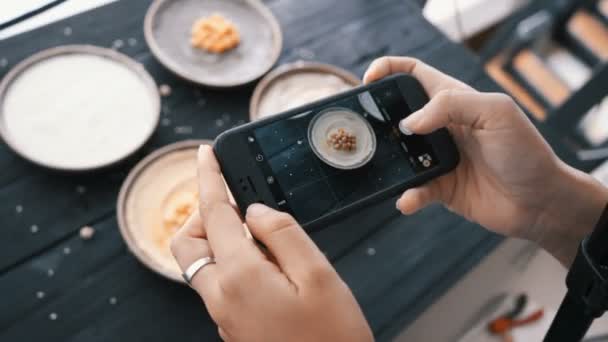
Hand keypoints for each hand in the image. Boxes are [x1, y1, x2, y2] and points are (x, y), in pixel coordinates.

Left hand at [170, 145, 372, 341]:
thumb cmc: (334, 336)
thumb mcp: (318, 274)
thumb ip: (283, 233)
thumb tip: (254, 211)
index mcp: (240, 277)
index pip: (214, 212)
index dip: (208, 177)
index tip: (205, 153)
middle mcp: (221, 297)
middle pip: (190, 242)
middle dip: (206, 215)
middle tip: (242, 208)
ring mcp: (224, 315)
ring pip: (202, 264)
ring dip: (220, 240)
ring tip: (265, 240)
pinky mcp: (233, 326)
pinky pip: (218, 284)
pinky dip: (232, 264)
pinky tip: (269, 266)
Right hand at [364, 56, 607, 265]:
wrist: (540, 201)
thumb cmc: (526, 152)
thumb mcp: (496, 112)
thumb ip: (452, 104)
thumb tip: (410, 122)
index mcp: (454, 100)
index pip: (414, 75)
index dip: (389, 70)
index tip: (369, 81)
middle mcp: (441, 127)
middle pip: (398, 115)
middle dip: (377, 119)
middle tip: (364, 129)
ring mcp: (438, 158)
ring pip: (399, 155)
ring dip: (390, 162)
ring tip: (387, 167)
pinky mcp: (439, 188)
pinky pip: (414, 190)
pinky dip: (408, 196)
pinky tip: (410, 199)